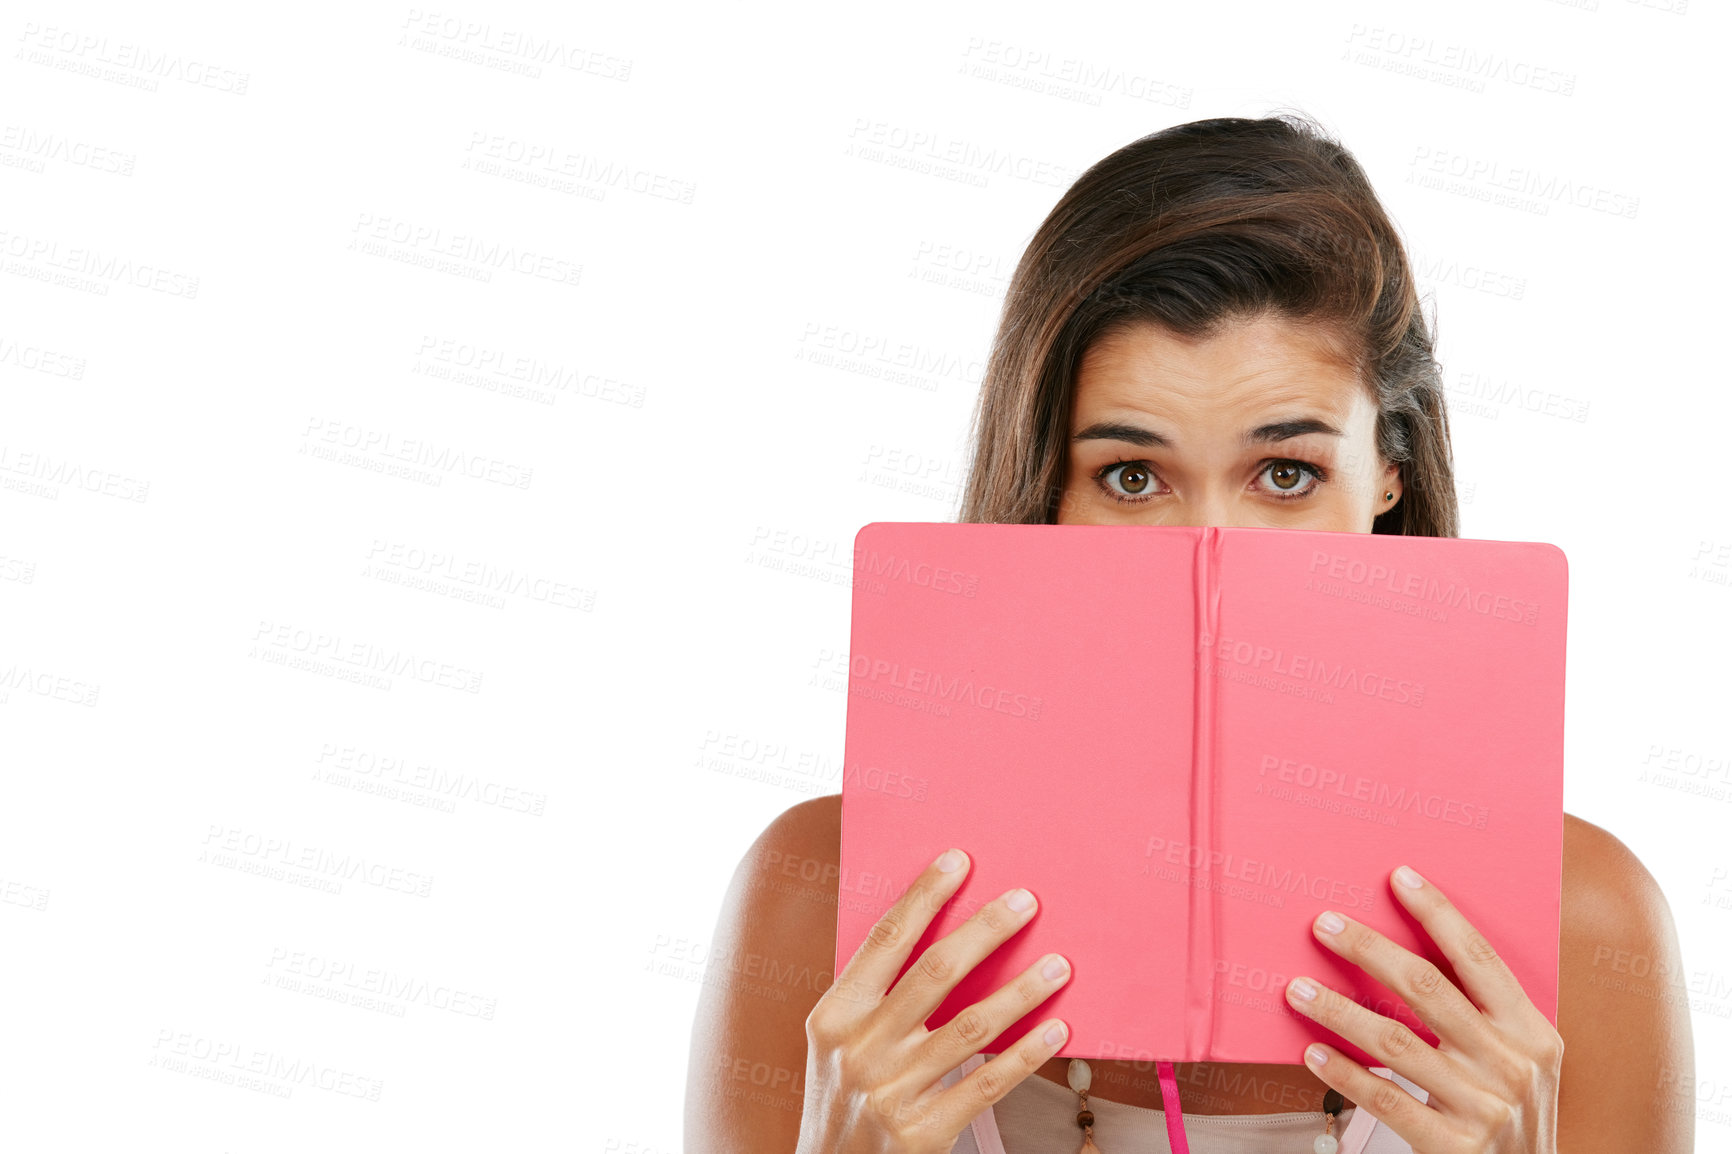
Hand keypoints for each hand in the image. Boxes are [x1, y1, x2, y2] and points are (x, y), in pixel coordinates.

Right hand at [797, 849, 1072, 1153]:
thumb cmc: (842, 1099)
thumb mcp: (838, 1043)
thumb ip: (876, 997)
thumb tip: (942, 936)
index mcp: (834, 1015)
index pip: (885, 940)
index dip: (923, 896)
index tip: (959, 860)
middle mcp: (860, 1049)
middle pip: (935, 974)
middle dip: (985, 930)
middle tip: (1026, 901)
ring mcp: (891, 1093)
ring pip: (972, 1028)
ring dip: (1022, 991)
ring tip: (1059, 965)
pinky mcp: (922, 1134)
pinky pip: (987, 1084)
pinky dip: (1026, 1054)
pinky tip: (1056, 1029)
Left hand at [1281, 865, 1562, 1153]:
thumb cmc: (1509, 1112)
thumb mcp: (1519, 1060)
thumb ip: (1481, 1015)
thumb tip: (1404, 952)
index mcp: (1533, 1032)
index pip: (1479, 958)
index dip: (1439, 914)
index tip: (1398, 877)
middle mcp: (1513, 1065)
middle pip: (1428, 989)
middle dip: (1370, 949)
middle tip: (1325, 924)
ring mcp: (1485, 1108)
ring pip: (1395, 1043)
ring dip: (1338, 1010)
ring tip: (1297, 988)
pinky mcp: (1455, 1148)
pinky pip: (1386, 1101)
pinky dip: (1344, 1073)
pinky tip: (1313, 1052)